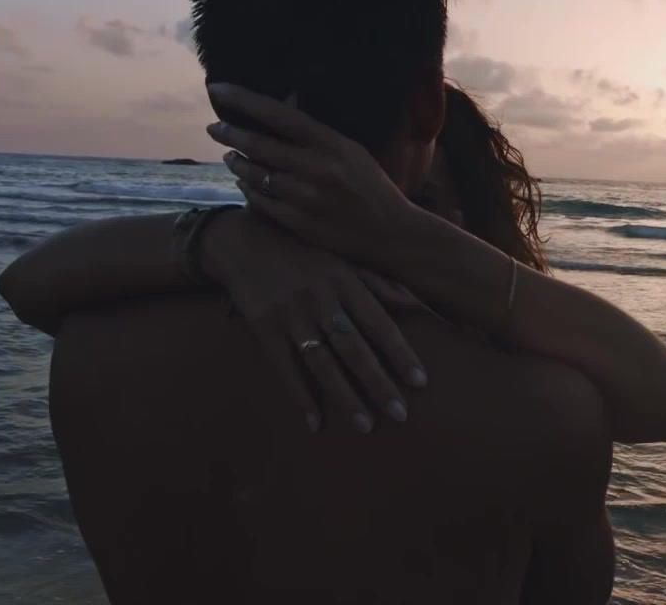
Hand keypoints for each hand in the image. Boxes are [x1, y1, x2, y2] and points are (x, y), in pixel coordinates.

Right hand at [201, 209, 426, 432]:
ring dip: (345, 397)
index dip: (401, 353)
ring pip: (323, 363)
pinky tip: (316, 422)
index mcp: (345, 281)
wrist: (244, 240)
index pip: (379, 323)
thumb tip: (415, 304)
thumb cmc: (304, 252)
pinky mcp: (264, 328)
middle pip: (354, 349)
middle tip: (400, 414)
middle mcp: (320, 299)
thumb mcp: (342, 258)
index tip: (421, 382)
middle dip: (379, 384)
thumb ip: (377, 282)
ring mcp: (290, 315)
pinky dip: (301, 396)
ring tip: (366, 425)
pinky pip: (285, 368)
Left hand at [204, 83, 413, 263]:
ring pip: (255, 174)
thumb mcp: (353, 151)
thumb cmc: (373, 187)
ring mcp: (306, 197)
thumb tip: (287, 100)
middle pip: (258, 144)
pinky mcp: (299, 223)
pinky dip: (248, 189)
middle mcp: (317, 168)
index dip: (244, 100)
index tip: (218, 89)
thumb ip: (318, 132)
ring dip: (237, 162)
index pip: (279, 115)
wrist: (391, 233)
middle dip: (229, 132)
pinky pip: (261, 202)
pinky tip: (244, 183)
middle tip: (214, 127)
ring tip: (230, 156)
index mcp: (332, 145)